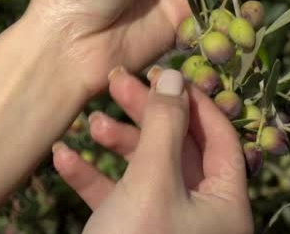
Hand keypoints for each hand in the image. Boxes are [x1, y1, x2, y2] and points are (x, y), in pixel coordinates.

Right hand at [52, 68, 252, 233]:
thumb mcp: (153, 183)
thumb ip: (164, 127)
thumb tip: (176, 76)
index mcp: (226, 202)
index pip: (221, 135)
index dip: (193, 100)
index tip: (163, 71)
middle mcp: (203, 214)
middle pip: (179, 148)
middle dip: (146, 115)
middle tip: (116, 82)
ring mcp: (167, 227)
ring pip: (146, 171)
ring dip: (116, 145)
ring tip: (88, 123)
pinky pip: (117, 201)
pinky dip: (93, 179)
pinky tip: (63, 158)